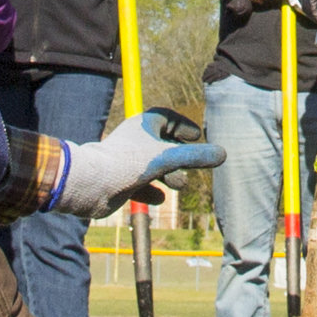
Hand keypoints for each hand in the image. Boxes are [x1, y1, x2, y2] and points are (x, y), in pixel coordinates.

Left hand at [52, 108, 223, 216]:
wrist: (92, 184)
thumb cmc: (128, 163)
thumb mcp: (168, 157)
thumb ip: (196, 156)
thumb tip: (223, 154)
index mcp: (142, 126)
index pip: (166, 118)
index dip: (183, 126)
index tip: (197, 136)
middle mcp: (134, 141)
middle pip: (162, 143)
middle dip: (179, 155)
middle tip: (192, 164)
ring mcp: (127, 162)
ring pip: (153, 166)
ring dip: (168, 174)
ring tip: (178, 184)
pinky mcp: (120, 181)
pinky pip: (141, 184)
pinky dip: (152, 190)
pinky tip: (160, 199)